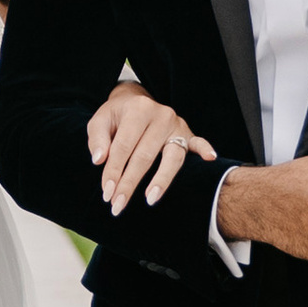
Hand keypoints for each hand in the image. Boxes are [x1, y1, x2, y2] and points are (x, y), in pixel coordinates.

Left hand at [87, 83, 217, 214]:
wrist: (135, 101)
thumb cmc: (116, 117)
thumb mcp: (100, 121)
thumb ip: (97, 139)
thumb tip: (99, 160)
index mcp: (138, 109)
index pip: (123, 146)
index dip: (113, 171)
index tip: (106, 193)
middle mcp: (161, 115)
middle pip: (145, 155)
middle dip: (130, 183)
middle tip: (118, 205)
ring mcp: (177, 125)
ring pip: (172, 156)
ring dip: (161, 180)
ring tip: (150, 199)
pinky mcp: (188, 133)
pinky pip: (198, 143)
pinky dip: (205, 149)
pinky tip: (211, 159)